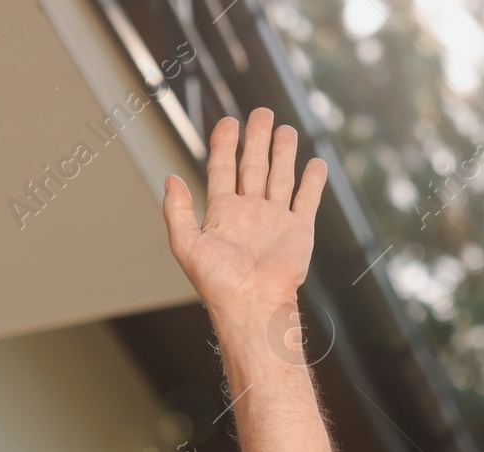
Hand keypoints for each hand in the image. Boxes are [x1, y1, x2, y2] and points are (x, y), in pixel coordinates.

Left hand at [162, 108, 326, 318]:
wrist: (252, 304)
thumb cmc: (218, 283)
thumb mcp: (186, 245)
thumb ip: (176, 211)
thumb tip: (169, 179)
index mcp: (222, 213)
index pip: (222, 168)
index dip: (223, 144)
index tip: (227, 122)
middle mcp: (249, 212)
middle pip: (253, 165)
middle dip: (257, 139)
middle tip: (261, 114)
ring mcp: (275, 219)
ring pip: (280, 176)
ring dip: (283, 153)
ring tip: (285, 129)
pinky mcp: (298, 230)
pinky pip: (306, 200)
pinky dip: (312, 182)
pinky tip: (314, 164)